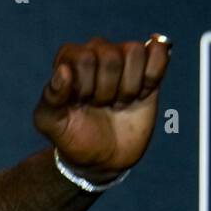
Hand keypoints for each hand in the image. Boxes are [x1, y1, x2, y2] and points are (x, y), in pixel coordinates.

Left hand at [33, 35, 170, 181]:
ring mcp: (124, 60)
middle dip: (107, 90)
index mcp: (70, 60)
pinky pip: (160, 52)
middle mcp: (97, 53)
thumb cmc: (72, 136)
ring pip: (135, 52)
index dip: (85, 85)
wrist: (102, 158)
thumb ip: (51, 97)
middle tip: (100, 105)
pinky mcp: (148, 70)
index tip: (80, 102)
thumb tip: (63, 70)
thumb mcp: (50, 123)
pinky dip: (152, 76)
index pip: (84, 57)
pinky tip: (142, 93)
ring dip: (129, 87)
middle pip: (111, 55)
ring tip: (118, 102)